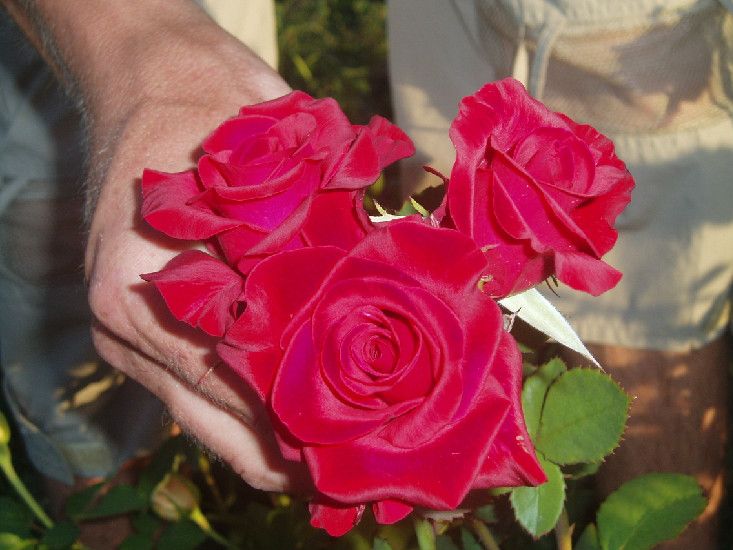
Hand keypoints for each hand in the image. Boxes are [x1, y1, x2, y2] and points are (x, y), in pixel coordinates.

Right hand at [2, 0, 309, 491]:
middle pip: (218, 421)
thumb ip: (303, 246)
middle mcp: (134, 326)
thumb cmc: (205, 115)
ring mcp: (142, 331)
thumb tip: (372, 312)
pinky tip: (311, 406)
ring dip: (276, 431)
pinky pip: (213, 384)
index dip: (289, 431)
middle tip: (356, 469)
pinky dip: (260, 400)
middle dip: (288, 450)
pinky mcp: (160, 324)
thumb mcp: (262, 170)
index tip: (345, 461)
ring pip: (215, 413)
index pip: (224, 391)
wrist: (158, 79)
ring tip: (343, 450)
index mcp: (141, 295)